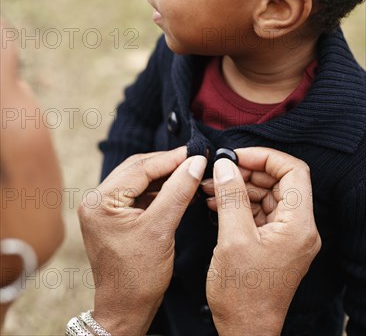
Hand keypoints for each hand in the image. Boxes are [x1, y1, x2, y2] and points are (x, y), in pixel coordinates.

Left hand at [78, 147, 206, 335]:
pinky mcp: (115, 216)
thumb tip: (195, 163)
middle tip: (195, 159)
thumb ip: (177, 192)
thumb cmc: (137, 277)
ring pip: (140, 179)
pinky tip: (179, 189)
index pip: (140, 168)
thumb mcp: (160, 229)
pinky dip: (160, 190)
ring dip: (165, 176)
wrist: (126, 311)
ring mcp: (104, 208)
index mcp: (100, 201)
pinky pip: (140, 193)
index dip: (171, 158)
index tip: (196, 152)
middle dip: (168, 164)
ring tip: (190, 172)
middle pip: (138, 169)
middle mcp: (97, 200)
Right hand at [206, 147, 320, 335]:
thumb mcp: (233, 239)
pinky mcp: (274, 242)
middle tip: (220, 170)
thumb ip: (230, 197)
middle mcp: (298, 228)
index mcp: (298, 225)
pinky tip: (216, 202)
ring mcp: (286, 235)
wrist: (245, 331)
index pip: (293, 171)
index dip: (265, 158)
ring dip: (239, 187)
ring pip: (267, 194)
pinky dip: (238, 203)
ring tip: (211, 187)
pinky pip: (259, 211)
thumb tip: (225, 166)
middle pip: (279, 181)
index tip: (237, 156)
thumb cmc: (242, 295)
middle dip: (247, 171)